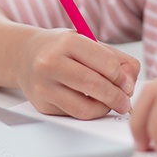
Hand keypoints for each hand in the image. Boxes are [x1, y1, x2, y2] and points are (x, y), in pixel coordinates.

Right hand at [16, 29, 139, 119]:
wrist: (25, 56)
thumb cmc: (62, 49)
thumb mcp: (88, 42)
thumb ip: (115, 59)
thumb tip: (130, 84)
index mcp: (67, 42)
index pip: (106, 63)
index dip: (122, 77)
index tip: (127, 84)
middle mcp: (51, 63)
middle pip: (95, 86)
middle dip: (117, 97)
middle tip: (125, 103)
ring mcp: (44, 86)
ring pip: (85, 108)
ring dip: (104, 109)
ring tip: (108, 103)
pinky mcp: (42, 105)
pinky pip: (74, 115)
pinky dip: (88, 112)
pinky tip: (89, 102)